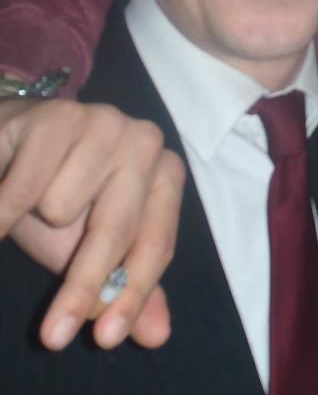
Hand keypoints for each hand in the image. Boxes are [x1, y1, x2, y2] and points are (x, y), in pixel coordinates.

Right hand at [0, 97, 184, 350]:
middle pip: (115, 231)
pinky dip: (2, 212)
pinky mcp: (60, 114)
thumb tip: (157, 335)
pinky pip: (24, 188)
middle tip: (54, 338)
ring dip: (36, 216)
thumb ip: (123, 285)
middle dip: (82, 286)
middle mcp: (147, 142)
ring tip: (29, 196)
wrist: (8, 141)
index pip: (156, 244)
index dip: (132, 295)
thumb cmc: (56, 194)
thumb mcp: (89, 246)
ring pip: (63, 208)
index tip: (107, 339)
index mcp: (166, 174)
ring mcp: (105, 121)